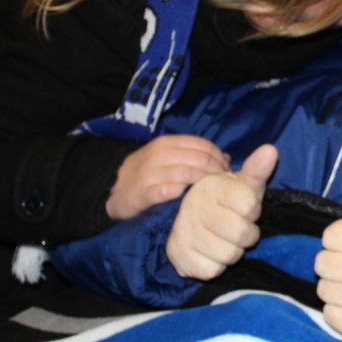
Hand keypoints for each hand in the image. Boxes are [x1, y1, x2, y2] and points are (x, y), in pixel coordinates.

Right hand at [106, 134, 230, 219]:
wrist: (114, 191)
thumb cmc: (147, 174)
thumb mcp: (168, 158)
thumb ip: (194, 155)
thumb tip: (226, 158)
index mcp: (167, 143)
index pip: (203, 145)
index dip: (219, 157)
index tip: (227, 170)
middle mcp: (159, 154)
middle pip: (199, 159)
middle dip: (216, 171)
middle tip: (224, 184)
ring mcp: (151, 173)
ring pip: (188, 173)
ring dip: (205, 183)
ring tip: (212, 193)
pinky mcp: (144, 193)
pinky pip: (170, 190)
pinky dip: (183, 193)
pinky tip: (190, 198)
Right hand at [165, 144, 276, 279]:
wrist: (195, 221)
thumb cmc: (227, 202)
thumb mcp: (244, 185)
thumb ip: (257, 170)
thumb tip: (270, 150)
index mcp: (211, 186)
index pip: (249, 205)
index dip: (253, 210)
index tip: (245, 207)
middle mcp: (193, 207)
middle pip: (243, 234)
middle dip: (247, 234)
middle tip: (237, 226)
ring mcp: (183, 232)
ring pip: (229, 255)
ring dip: (233, 251)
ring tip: (223, 238)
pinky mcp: (178, 256)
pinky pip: (213, 270)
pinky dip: (217, 265)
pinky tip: (210, 252)